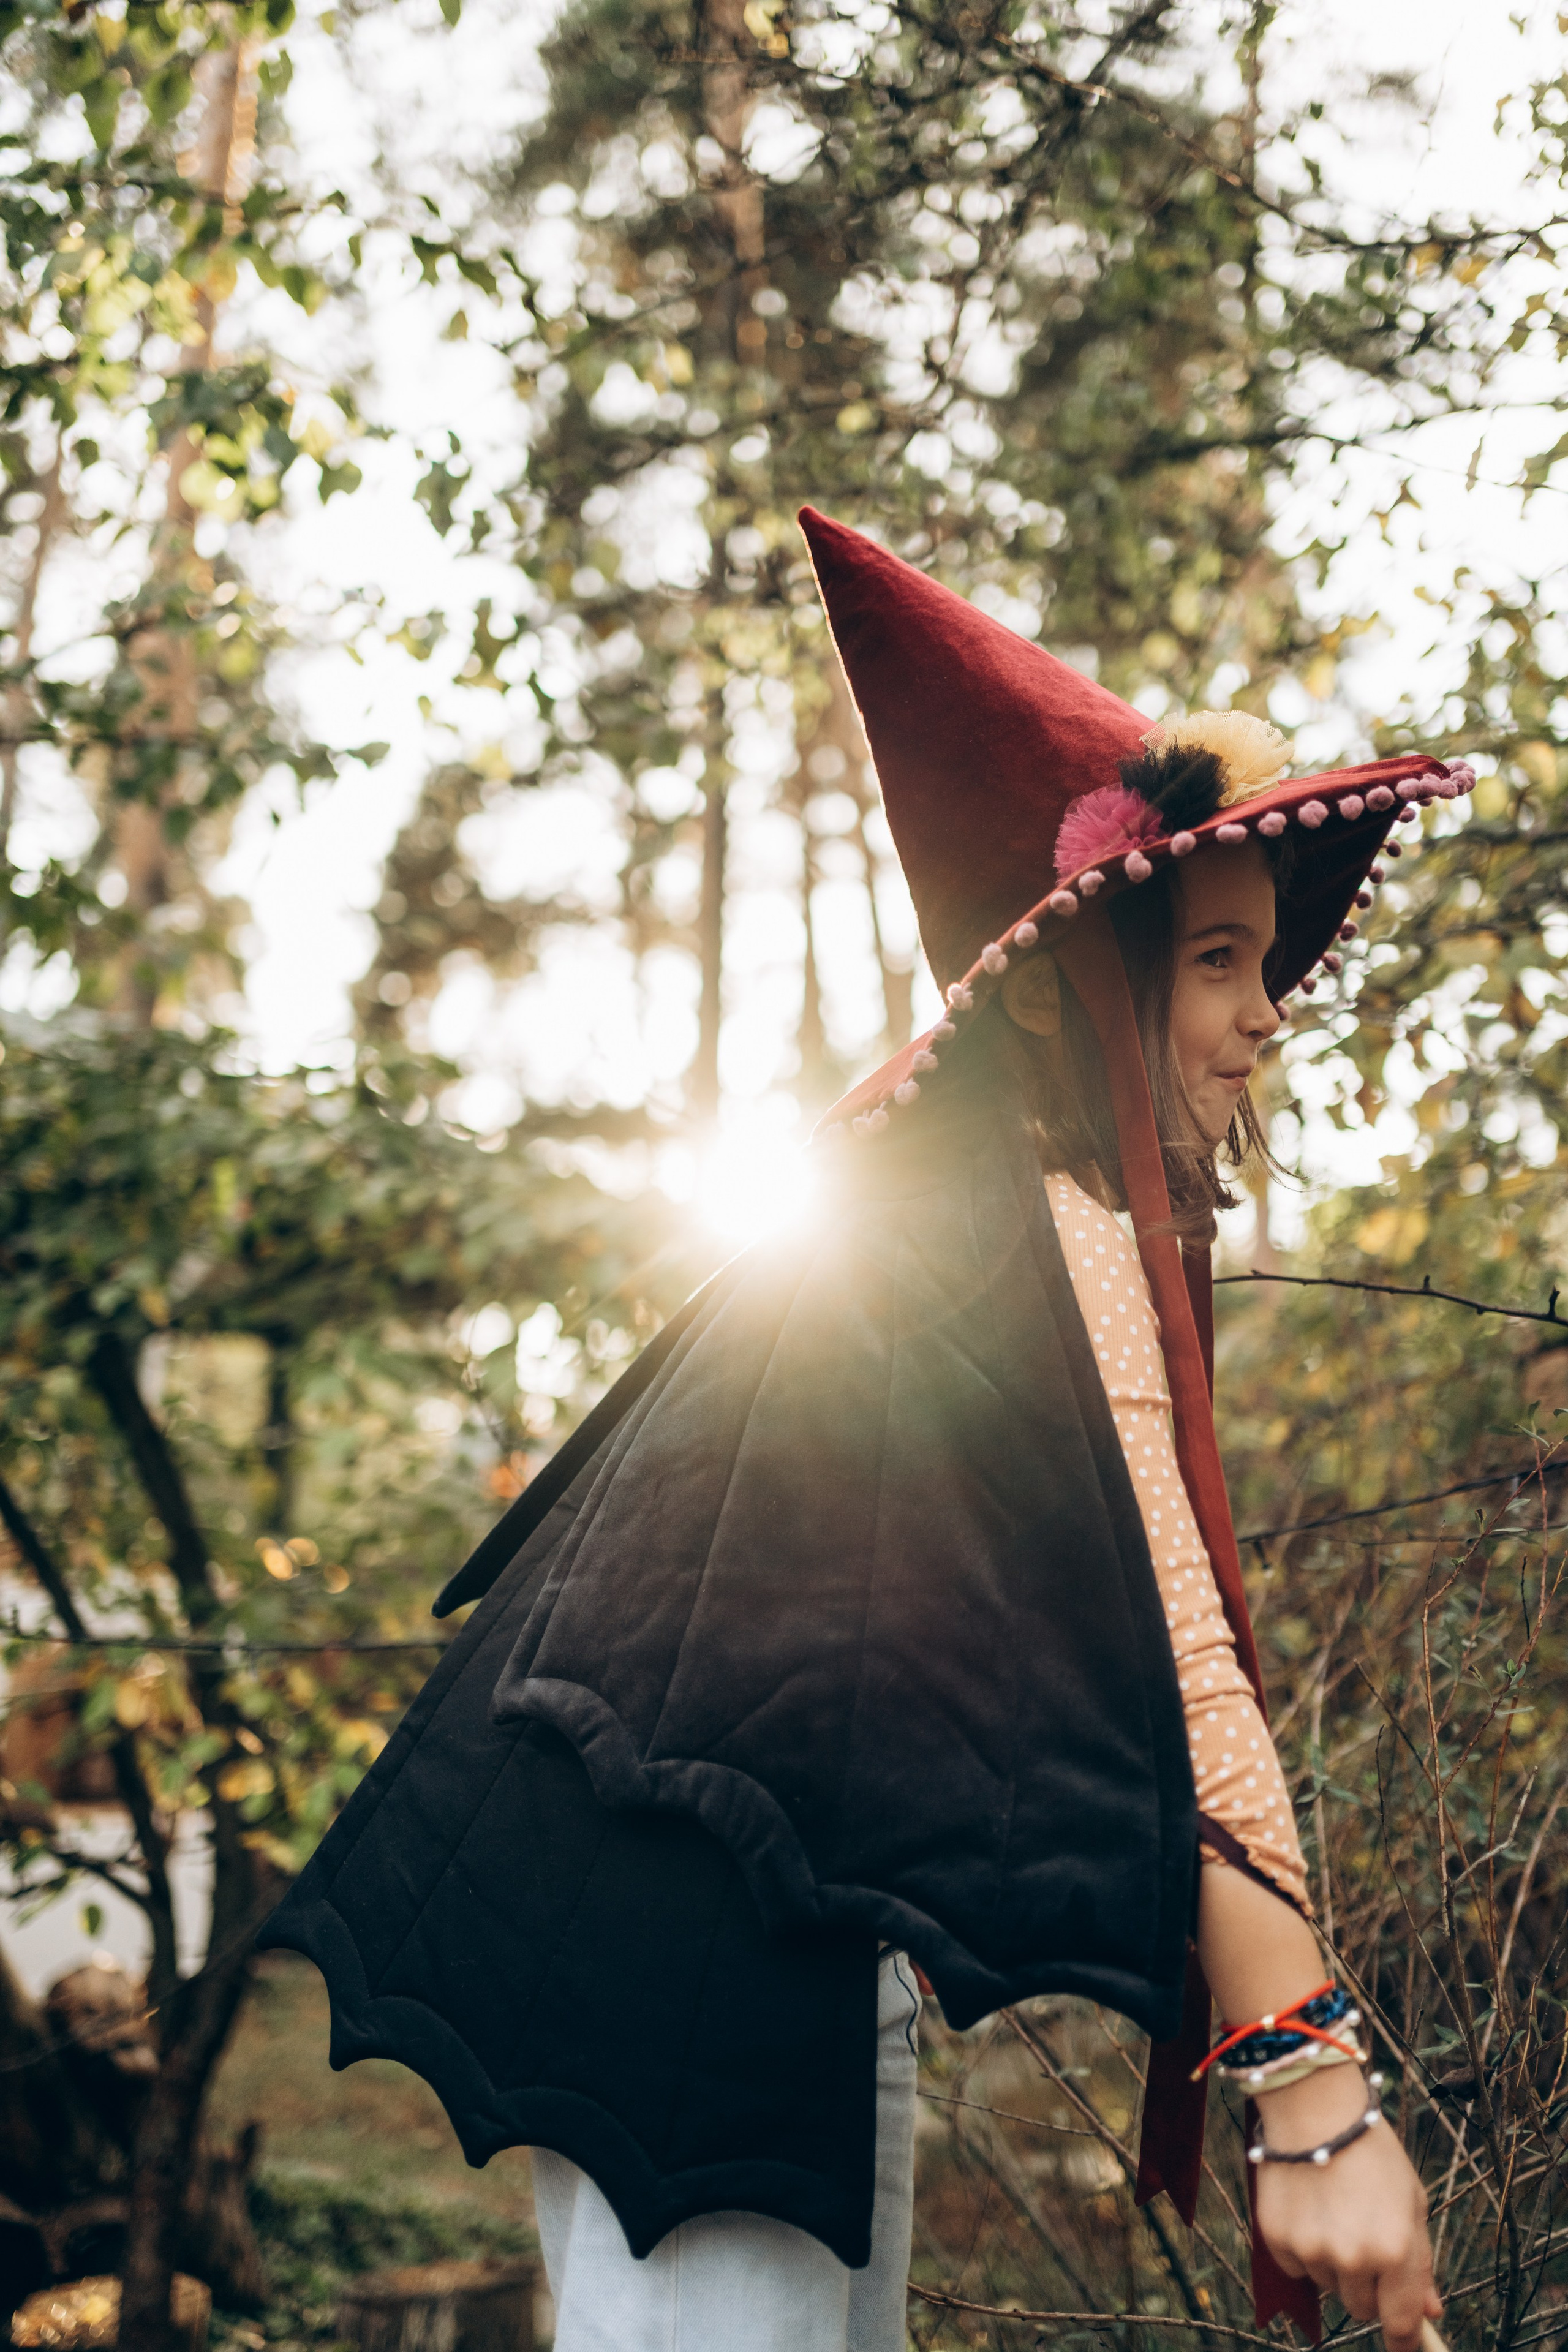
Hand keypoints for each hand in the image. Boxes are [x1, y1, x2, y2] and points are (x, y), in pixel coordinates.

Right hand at [1252, 2064, 1440, 2351]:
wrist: (1313, 2108)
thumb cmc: (1371, 2151)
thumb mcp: (1411, 2202)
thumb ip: (1420, 2261)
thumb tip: (1429, 2311)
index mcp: (1395, 2249)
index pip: (1400, 2322)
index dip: (1405, 2338)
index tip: (1404, 2343)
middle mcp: (1354, 2257)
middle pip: (1362, 2309)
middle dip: (1368, 2286)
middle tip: (1365, 2242)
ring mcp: (1312, 2250)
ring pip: (1329, 2287)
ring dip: (1335, 2265)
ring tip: (1334, 2213)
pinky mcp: (1278, 2240)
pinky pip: (1297, 2268)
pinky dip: (1304, 2250)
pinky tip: (1309, 2209)